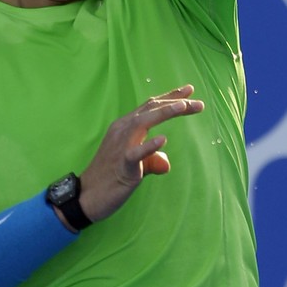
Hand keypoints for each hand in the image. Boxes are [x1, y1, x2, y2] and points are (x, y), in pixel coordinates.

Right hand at [79, 84, 203, 221]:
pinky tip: (163, 139)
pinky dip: (149, 145)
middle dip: (175, 102)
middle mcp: (121, 130)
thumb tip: (166, 164)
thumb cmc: (109, 179)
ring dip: (164, 112)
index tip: (189, 90)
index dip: (170, 97)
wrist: (87, 196)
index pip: (149, 107)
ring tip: (184, 107)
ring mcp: (120, 146)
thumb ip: (150, 159)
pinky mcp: (122, 164)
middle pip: (150, 109)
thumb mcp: (133, 166)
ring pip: (143, 122)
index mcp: (124, 127)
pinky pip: (136, 152)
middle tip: (199, 104)